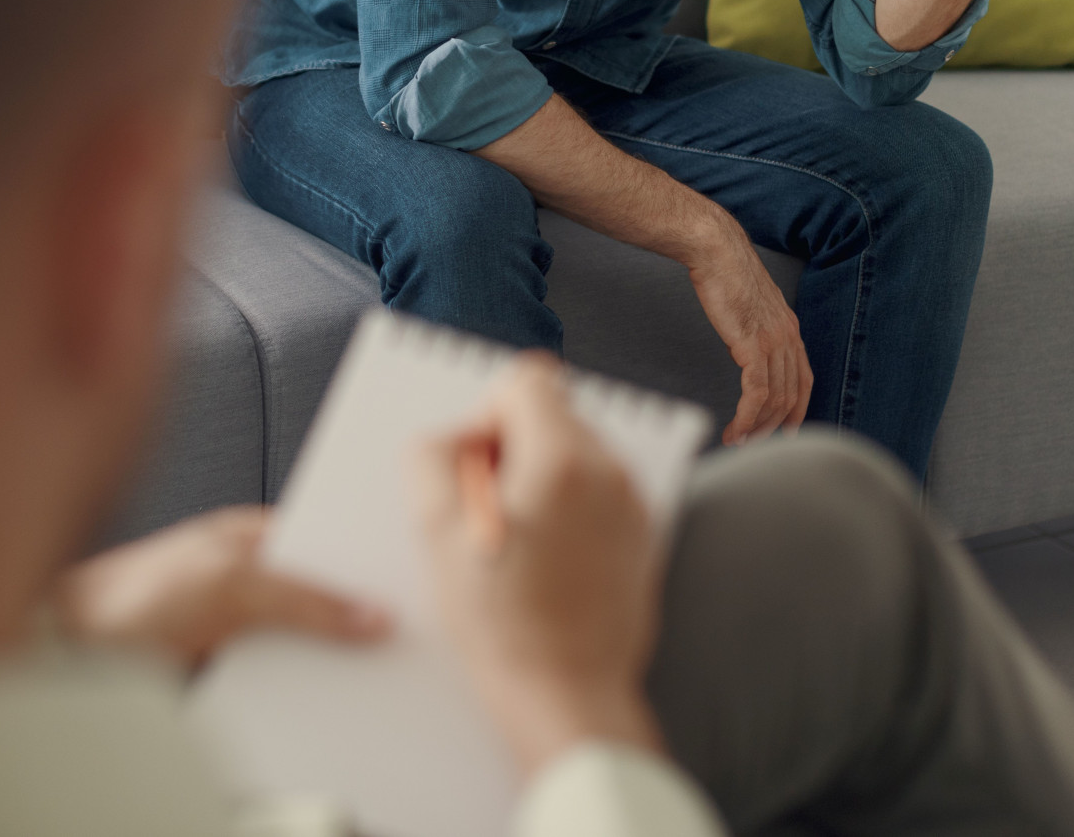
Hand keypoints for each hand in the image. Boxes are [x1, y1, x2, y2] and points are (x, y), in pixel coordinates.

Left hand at [55, 506, 389, 669]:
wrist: (69, 658)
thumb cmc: (129, 597)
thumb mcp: (230, 584)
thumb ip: (303, 597)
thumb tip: (369, 614)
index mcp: (254, 538)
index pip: (333, 546)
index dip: (372, 565)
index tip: (413, 586)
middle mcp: (251, 581)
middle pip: (325, 602)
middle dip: (357, 623)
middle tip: (398, 643)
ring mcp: (240, 630)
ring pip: (307, 649)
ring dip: (330, 666)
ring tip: (364, 681)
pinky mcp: (229, 674)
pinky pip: (282, 686)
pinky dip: (302, 697)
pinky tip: (321, 705)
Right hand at [415, 356, 666, 774]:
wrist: (565, 695)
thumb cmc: (502, 623)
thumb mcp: (436, 531)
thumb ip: (431, 457)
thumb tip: (451, 439)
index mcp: (564, 459)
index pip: (527, 379)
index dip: (488, 413)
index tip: (475, 464)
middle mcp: (611, 472)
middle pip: (554, 416)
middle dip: (513, 449)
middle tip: (486, 509)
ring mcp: (634, 506)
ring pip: (577, 455)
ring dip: (540, 480)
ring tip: (514, 542)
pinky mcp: (642, 540)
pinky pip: (598, 496)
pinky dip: (568, 511)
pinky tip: (542, 562)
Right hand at [686, 210, 811, 444]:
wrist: (715, 251)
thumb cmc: (725, 271)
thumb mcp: (749, 302)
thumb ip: (755, 323)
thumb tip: (746, 339)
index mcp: (789, 327)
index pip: (804, 378)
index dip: (797, 409)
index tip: (786, 430)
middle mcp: (788, 337)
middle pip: (791, 395)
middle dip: (774, 425)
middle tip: (756, 444)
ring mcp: (773, 342)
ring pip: (775, 399)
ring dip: (758, 427)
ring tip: (740, 441)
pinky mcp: (753, 346)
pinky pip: (757, 393)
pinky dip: (747, 417)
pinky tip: (736, 428)